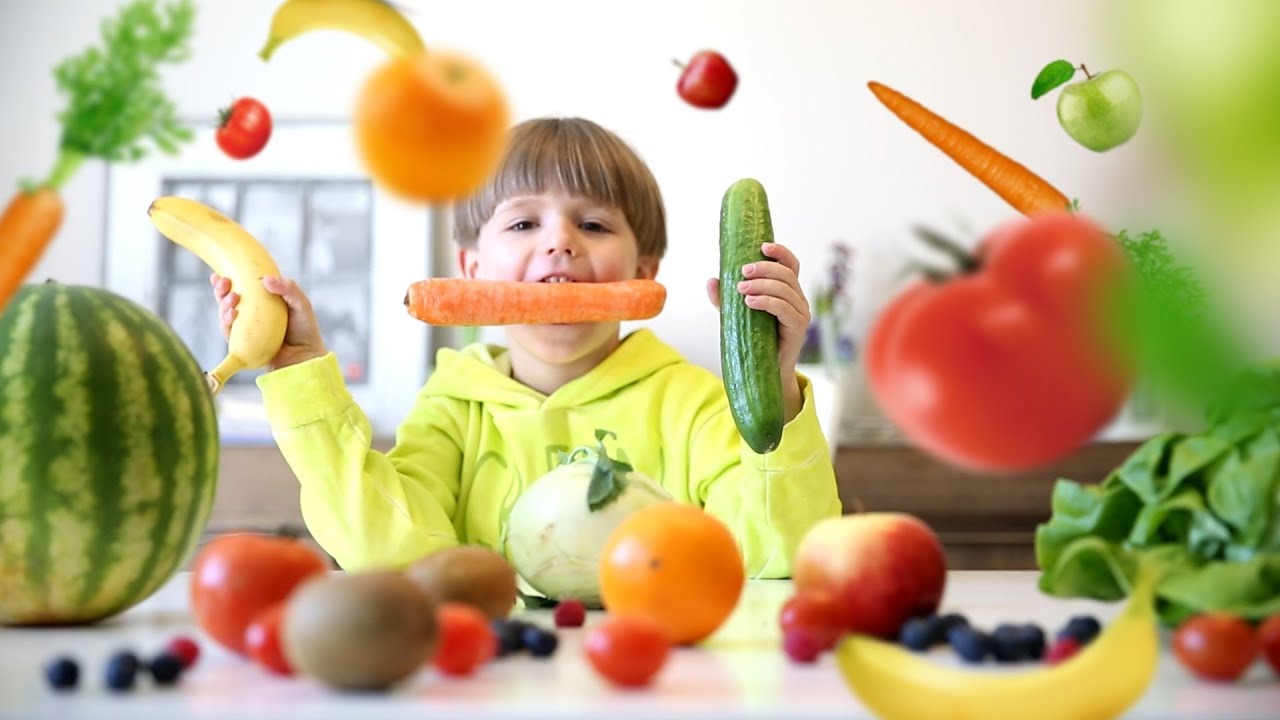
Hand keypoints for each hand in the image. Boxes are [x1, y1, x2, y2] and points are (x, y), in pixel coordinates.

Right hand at [211, 273, 328, 370]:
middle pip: (228, 299)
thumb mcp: (301, 303)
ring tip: (233, 299)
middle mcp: (251, 314)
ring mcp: (245, 328)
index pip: (242, 287)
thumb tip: (265, 279)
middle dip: (221, 290)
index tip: (221, 274)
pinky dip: (226, 322)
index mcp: (262, 301)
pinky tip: (232, 314)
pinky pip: (228, 332)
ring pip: (225, 314)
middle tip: (225, 283)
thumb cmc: (305, 329)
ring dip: (224, 304)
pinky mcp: (242, 343)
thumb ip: (288, 288)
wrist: (305, 356)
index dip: (228, 280)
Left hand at [706, 241, 809, 422]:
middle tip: (742, 271)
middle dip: (764, 268)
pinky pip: (784, 309)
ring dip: (762, 284)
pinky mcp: (798, 328)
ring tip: (740, 288)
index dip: (781, 252)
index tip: (762, 246)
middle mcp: (798, 299)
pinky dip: (767, 302)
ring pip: (785, 289)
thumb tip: (711, 280)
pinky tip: (749, 302)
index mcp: (788, 291)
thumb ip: (725, 299)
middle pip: (787, 274)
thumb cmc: (753, 341)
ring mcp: (801, 313)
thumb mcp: (736, 316)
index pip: (791, 265)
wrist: (765, 372)